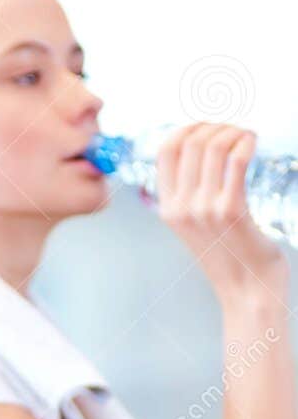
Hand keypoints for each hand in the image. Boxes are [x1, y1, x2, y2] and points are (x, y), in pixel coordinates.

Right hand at [156, 123, 287, 299]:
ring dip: (234, 131)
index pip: (166, 151)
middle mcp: (182, 208)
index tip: (207, 126)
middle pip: (192, 142)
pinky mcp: (232, 210)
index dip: (187, 128)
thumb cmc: (231, 257)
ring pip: (213, 146)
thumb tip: (202, 154)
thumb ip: (191, 196)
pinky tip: (254, 142)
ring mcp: (205, 209)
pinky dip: (246, 142)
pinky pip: (236, 160)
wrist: (247, 291)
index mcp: (168, 209)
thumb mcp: (196, 227)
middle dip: (217, 127)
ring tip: (247, 136)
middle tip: (236, 132)